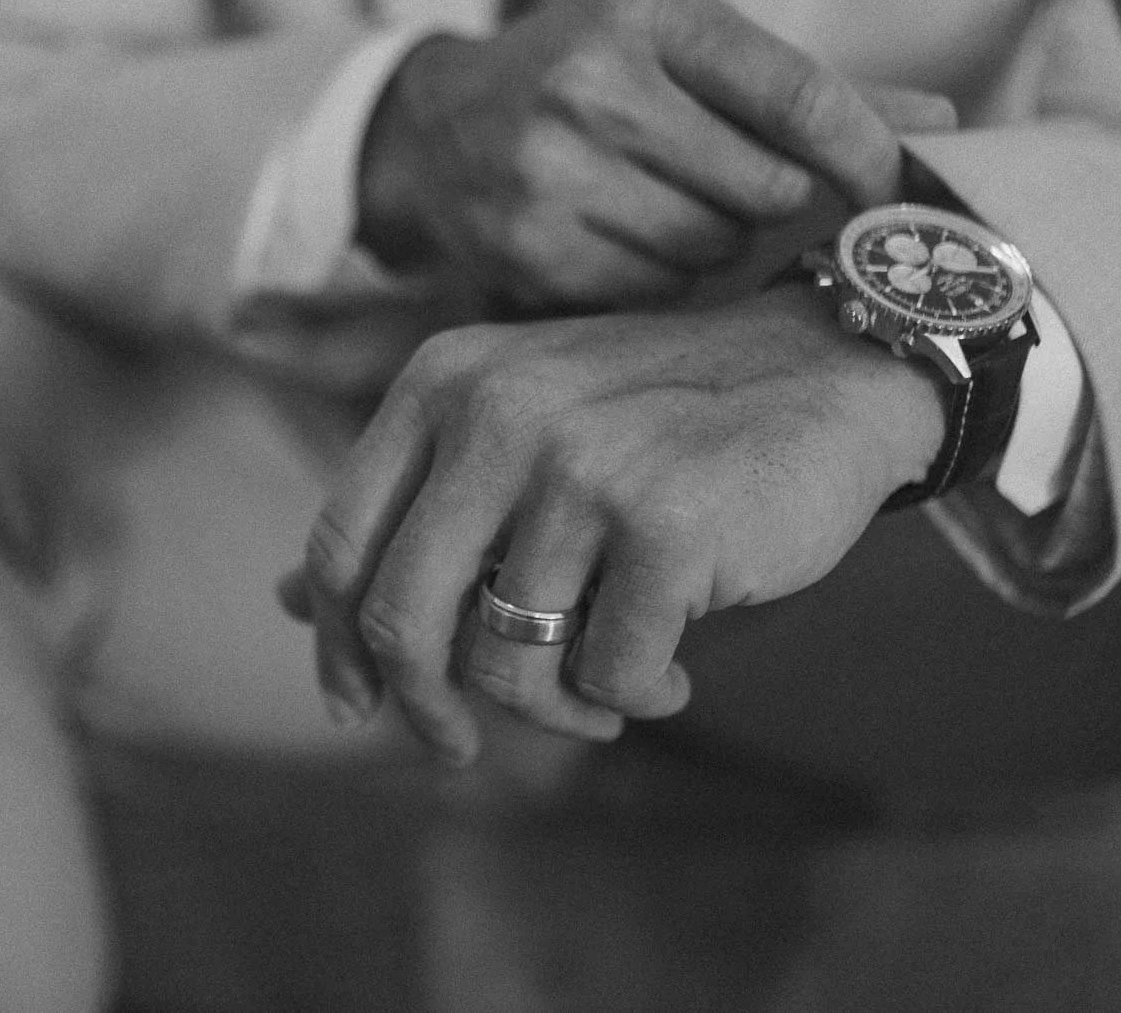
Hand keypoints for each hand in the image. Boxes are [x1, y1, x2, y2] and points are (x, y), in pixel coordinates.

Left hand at [293, 284, 946, 763]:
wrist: (828, 372)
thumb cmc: (660, 418)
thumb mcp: (518, 430)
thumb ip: (414, 509)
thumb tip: (292, 600)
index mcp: (443, 383)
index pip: (343, 544)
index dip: (337, 646)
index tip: (358, 707)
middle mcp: (496, 414)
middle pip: (404, 620)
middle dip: (425, 711)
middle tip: (457, 748)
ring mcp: (580, 468)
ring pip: (508, 664)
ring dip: (555, 709)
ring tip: (602, 694)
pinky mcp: (664, 526)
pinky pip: (609, 676)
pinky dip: (638, 696)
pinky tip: (673, 671)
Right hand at [358, 0, 954, 314]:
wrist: (437, 131)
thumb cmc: (589, 79)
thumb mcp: (680, 49)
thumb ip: (803, 87)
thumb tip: (940, 124)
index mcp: (646, 17)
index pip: (796, 91)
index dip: (864, 149)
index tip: (894, 185)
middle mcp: (594, 88)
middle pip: (760, 188)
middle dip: (771, 200)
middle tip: (742, 189)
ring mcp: (554, 176)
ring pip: (709, 249)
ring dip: (715, 243)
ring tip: (669, 207)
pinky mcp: (532, 252)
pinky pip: (652, 291)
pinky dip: (662, 279)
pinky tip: (629, 241)